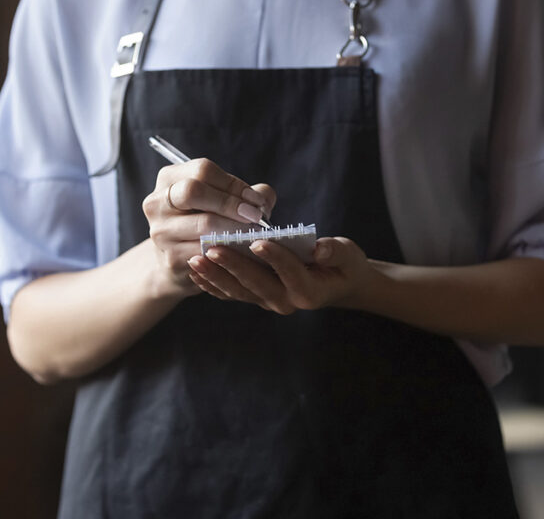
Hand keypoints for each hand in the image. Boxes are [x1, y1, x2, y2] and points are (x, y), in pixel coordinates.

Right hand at [141, 158, 276, 295]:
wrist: (180, 262)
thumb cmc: (207, 222)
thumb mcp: (222, 201)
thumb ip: (247, 193)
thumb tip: (263, 199)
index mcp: (170, 178)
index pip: (202, 170)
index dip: (234, 184)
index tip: (256, 200)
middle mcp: (157, 202)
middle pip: (193, 191)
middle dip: (231, 203)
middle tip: (255, 216)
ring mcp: (161, 231)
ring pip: (203, 224)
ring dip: (235, 228)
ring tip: (255, 233)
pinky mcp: (170, 257)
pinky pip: (205, 251)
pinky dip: (229, 250)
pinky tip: (243, 251)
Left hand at [187, 237, 374, 314]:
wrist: (337, 284)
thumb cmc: (343, 265)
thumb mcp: (348, 256)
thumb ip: (335, 252)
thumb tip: (320, 247)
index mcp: (310, 291)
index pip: (290, 273)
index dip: (275, 258)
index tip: (257, 242)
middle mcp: (287, 301)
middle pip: (257, 284)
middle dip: (233, 266)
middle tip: (212, 248)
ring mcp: (269, 302)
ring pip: (239, 291)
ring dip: (216, 276)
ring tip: (196, 259)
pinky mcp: (257, 298)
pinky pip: (231, 294)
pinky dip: (212, 284)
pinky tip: (195, 270)